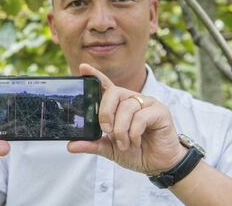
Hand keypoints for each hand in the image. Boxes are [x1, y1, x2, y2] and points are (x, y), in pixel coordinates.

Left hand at [67, 63, 185, 174]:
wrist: (158, 164)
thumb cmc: (135, 151)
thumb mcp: (109, 149)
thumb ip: (92, 144)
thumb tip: (70, 146)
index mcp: (119, 105)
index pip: (106, 85)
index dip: (95, 75)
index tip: (83, 68)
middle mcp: (132, 99)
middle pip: (114, 92)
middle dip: (105, 112)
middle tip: (106, 130)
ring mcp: (147, 103)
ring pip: (127, 107)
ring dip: (121, 129)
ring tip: (123, 143)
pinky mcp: (160, 111)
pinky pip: (142, 116)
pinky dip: (134, 132)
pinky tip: (135, 141)